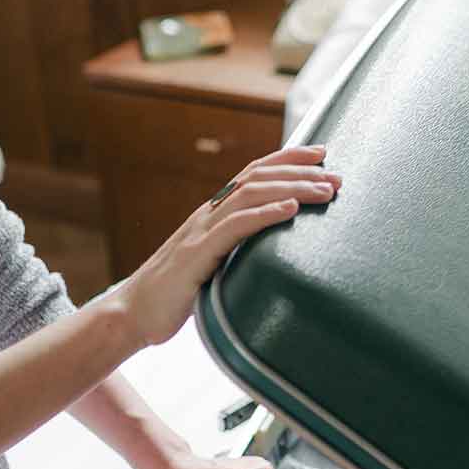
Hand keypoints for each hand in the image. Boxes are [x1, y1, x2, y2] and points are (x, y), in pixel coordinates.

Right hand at [115, 145, 339, 348]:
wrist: (133, 314)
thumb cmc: (174, 293)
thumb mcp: (211, 264)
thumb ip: (235, 250)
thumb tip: (269, 250)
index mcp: (212, 215)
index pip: (253, 174)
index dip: (286, 159)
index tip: (321, 154)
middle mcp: (207, 215)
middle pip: (257, 178)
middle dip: (300, 172)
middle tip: (336, 177)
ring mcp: (200, 232)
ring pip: (251, 195)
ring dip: (292, 189)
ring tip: (324, 190)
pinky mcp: (197, 256)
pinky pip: (235, 228)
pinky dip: (265, 215)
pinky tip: (291, 209)